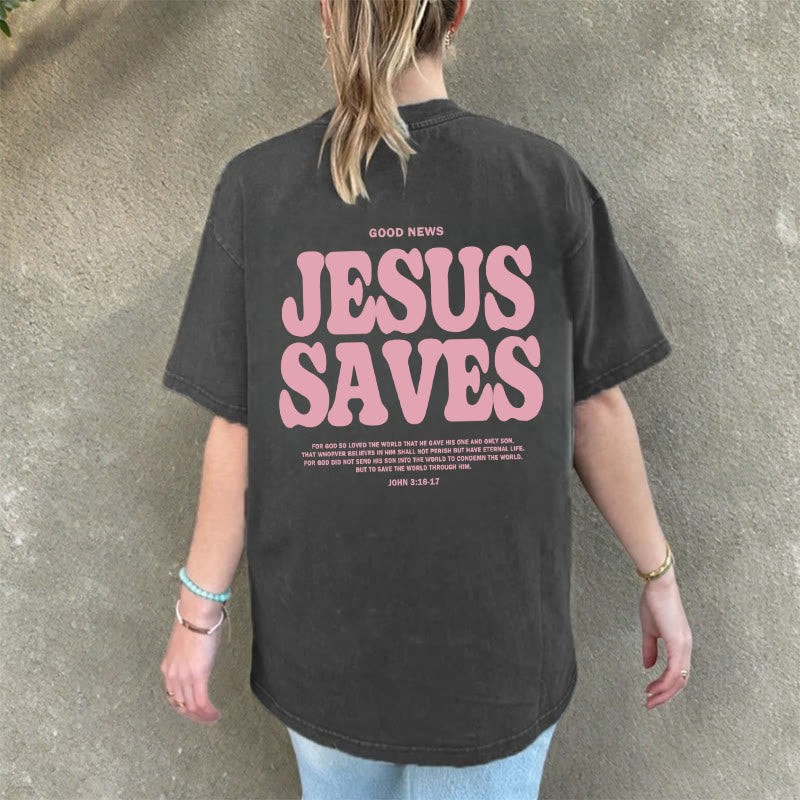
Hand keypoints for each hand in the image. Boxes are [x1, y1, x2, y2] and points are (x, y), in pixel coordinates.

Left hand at [160, 616, 222, 722]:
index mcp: (168, 667)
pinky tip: (215, 714)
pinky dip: (208, 712)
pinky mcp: (197, 675)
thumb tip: (201, 661)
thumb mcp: (188, 645)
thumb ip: (191, 658)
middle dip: (192, 715)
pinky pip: (201, 702)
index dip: (183, 706)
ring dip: (202, 716)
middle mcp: (172, 675)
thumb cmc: (195, 622)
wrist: (197, 615)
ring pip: (190, 707)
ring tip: (212, 718)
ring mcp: (183, 677)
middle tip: (204, 719)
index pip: (172, 695)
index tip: (193, 710)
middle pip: (180, 705)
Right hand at [639, 570, 692, 708]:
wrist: (658, 586)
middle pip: (681, 682)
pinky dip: (663, 683)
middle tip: (650, 704)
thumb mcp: (649, 629)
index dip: (665, 686)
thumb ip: (649, 649)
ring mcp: (683, 647)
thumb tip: (648, 666)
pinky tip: (653, 687)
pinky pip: (674, 671)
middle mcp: (686, 648)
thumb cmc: (654, 602)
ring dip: (663, 693)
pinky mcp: (678, 644)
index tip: (650, 693)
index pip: (678, 673)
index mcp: (680, 644)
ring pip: (678, 680)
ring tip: (649, 699)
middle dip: (665, 696)